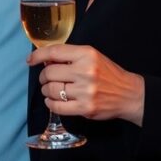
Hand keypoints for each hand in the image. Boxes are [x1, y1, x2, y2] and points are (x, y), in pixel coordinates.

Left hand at [28, 44, 145, 125]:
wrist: (129, 94)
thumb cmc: (108, 74)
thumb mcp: (92, 57)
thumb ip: (70, 57)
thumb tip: (44, 60)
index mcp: (86, 54)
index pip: (54, 52)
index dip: (38, 56)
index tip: (30, 60)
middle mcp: (85, 71)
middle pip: (49, 73)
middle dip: (43, 77)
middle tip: (47, 79)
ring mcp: (85, 91)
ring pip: (51, 90)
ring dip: (47, 91)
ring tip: (52, 90)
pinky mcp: (85, 108)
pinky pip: (57, 107)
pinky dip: (51, 104)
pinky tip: (53, 101)